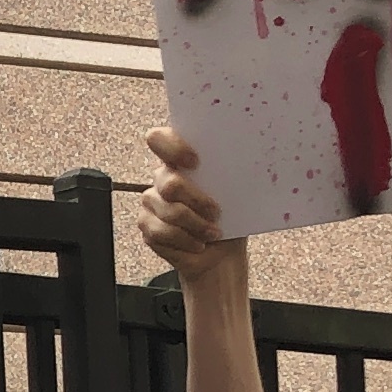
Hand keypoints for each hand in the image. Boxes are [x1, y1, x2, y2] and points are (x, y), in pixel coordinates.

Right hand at [137, 129, 246, 291]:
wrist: (221, 252)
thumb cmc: (230, 218)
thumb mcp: (238, 192)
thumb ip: (232, 174)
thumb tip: (245, 162)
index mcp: (180, 160)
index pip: (159, 140)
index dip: (173, 148)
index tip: (196, 162)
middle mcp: (162, 178)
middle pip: (170, 184)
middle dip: (197, 201)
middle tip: (216, 212)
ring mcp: (151, 202)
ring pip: (169, 212)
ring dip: (196, 226)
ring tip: (213, 233)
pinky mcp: (147, 226)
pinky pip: (161, 233)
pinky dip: (185, 241)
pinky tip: (198, 244)